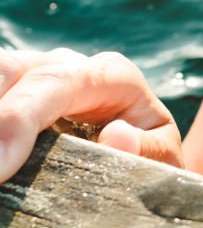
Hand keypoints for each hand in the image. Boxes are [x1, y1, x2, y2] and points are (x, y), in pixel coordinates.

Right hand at [0, 49, 182, 181]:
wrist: (143, 154)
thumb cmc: (151, 158)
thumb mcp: (163, 162)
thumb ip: (147, 152)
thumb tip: (117, 136)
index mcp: (112, 76)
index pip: (56, 82)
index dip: (18, 118)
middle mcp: (67, 65)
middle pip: (8, 70)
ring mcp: (31, 74)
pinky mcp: (12, 91)